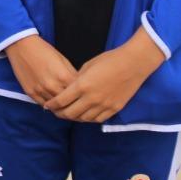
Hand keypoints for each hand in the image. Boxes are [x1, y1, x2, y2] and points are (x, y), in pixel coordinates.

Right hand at [4, 35, 77, 105]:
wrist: (22, 46)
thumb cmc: (44, 50)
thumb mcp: (63, 60)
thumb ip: (72, 75)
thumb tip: (79, 86)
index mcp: (64, 76)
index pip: (78, 93)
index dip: (82, 95)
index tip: (83, 96)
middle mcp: (52, 86)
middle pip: (68, 103)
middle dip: (72, 103)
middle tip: (76, 103)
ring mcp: (40, 91)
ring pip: (55, 107)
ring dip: (61, 106)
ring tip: (65, 105)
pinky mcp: (30, 93)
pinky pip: (43, 105)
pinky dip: (49, 105)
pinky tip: (53, 103)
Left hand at [44, 28, 166, 122]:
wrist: (133, 63)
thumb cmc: (109, 60)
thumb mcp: (87, 66)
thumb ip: (77, 80)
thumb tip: (69, 88)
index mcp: (82, 85)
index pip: (61, 101)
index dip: (52, 105)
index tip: (47, 105)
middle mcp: (91, 98)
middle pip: (70, 113)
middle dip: (60, 114)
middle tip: (56, 112)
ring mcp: (104, 105)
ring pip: (83, 119)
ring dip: (74, 118)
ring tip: (69, 114)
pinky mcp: (114, 109)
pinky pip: (97, 119)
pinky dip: (88, 119)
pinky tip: (85, 115)